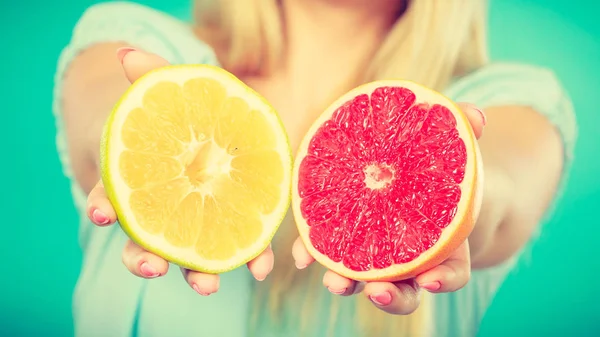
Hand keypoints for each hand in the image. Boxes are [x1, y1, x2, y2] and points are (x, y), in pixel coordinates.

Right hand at [86, 48, 273, 295]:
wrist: (217, 132)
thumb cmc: (185, 115)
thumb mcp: (171, 92)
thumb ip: (153, 77)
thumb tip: (127, 53)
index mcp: (140, 182)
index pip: (113, 196)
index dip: (105, 204)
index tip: (101, 213)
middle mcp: (163, 211)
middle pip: (145, 240)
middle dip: (144, 258)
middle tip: (153, 266)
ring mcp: (198, 222)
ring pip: (189, 254)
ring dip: (196, 273)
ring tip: (208, 285)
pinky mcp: (234, 223)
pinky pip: (238, 245)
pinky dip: (249, 257)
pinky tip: (262, 267)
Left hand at [292, 102, 485, 314]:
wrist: (407, 172)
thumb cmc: (432, 165)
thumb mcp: (449, 148)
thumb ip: (462, 132)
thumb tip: (475, 115)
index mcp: (442, 247)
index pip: (450, 274)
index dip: (442, 281)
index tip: (430, 280)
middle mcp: (408, 261)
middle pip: (404, 291)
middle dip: (391, 297)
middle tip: (377, 291)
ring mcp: (375, 256)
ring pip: (363, 282)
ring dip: (347, 285)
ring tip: (334, 280)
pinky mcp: (343, 241)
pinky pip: (329, 253)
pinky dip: (314, 255)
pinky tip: (301, 255)